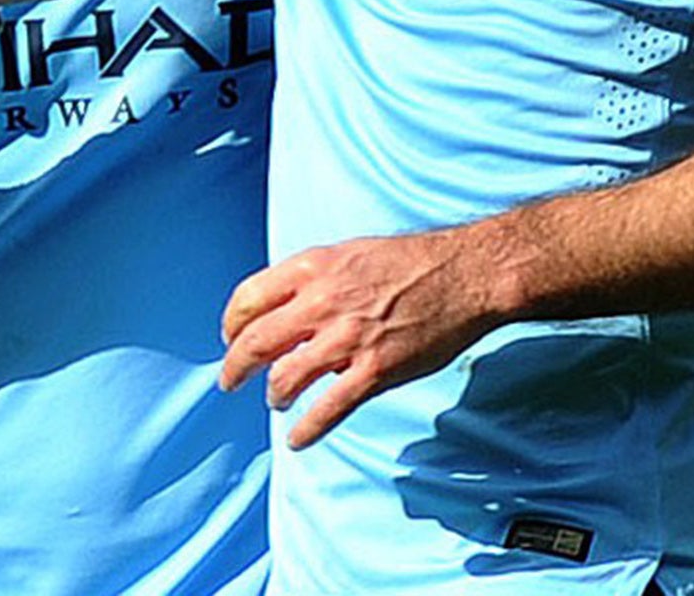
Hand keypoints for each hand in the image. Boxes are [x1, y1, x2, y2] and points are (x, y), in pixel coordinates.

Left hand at [220, 227, 500, 450]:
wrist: (464, 274)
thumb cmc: (410, 261)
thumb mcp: (349, 252)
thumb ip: (314, 278)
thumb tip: (286, 306)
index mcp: (313, 268)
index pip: (249, 298)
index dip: (232, 324)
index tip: (230, 338)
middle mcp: (322, 302)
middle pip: (256, 342)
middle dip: (236, 367)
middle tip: (230, 380)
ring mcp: (348, 339)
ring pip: (286, 377)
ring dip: (274, 394)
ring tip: (276, 401)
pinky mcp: (375, 370)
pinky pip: (328, 408)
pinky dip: (307, 429)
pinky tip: (297, 440)